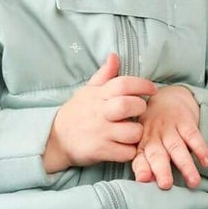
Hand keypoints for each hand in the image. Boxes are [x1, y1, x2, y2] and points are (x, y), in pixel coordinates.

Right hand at [43, 51, 156, 171]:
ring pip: (133, 132)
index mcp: (98, 95)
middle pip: (129, 106)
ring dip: (137, 133)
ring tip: (132, 132)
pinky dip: (129, 151)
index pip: (123, 84)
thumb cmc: (77, 113)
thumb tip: (115, 56)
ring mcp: (100, 132)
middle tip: (140, 111)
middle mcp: (100, 112)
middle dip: (140, 108)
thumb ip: (104, 75)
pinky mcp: (100, 151)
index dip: (141, 84)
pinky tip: (124, 147)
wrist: (55, 139)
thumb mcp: (87, 91)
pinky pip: (127, 152)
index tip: (152, 89)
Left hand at [131, 85, 207, 188]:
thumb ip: (144, 163)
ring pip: (177, 148)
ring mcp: (170, 128)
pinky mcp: (185, 121)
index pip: (139, 159)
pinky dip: (201, 149)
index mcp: (142, 144)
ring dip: (186, 165)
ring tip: (194, 182)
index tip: (143, 180)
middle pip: (157, 154)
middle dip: (161, 169)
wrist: (167, 96)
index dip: (141, 169)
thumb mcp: (145, 143)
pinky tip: (207, 163)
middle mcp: (154, 136)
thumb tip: (146, 182)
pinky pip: (194, 136)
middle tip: (166, 184)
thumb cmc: (154, 129)